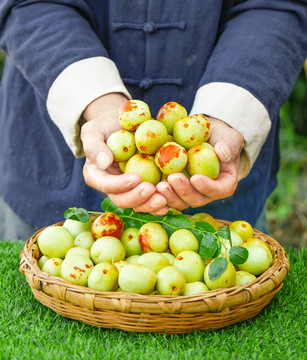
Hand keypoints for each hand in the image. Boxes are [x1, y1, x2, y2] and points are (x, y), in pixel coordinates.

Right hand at [81, 93, 168, 214]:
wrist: (124, 124)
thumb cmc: (106, 125)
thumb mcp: (94, 130)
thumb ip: (94, 146)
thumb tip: (104, 162)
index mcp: (97, 176)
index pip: (106, 185)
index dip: (120, 185)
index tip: (136, 178)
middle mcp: (113, 187)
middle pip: (122, 200)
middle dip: (137, 198)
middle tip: (151, 189)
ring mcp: (130, 189)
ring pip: (138, 204)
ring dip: (150, 205)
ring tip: (164, 199)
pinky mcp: (145, 186)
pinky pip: (152, 199)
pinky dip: (162, 201)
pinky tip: (171, 199)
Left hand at [156, 117, 243, 209]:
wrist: (205, 137)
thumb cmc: (221, 137)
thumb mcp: (230, 137)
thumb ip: (229, 145)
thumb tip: (223, 153)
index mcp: (224, 184)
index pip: (218, 190)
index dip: (207, 187)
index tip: (196, 178)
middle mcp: (206, 193)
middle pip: (196, 199)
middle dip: (184, 191)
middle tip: (172, 179)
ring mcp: (189, 193)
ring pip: (180, 202)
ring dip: (169, 196)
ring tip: (159, 185)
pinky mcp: (174, 190)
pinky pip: (166, 197)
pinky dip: (158, 194)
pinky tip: (149, 187)